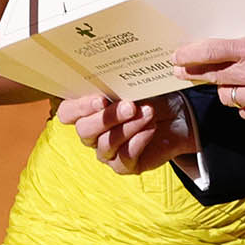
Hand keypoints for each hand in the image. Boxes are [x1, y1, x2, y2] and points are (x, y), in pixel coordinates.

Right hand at [56, 93, 198, 174]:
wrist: (176, 116)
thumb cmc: (149, 96)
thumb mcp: (134, 86)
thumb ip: (118, 86)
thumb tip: (114, 78)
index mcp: (85, 110)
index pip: (68, 113)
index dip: (80, 107)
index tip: (101, 99)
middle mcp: (91, 133)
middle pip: (85, 130)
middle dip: (107, 118)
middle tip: (130, 106)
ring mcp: (106, 151)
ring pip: (106, 144)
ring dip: (128, 127)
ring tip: (149, 112)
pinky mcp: (124, 165)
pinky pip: (124, 157)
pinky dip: (139, 141)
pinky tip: (151, 128)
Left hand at [172, 31, 244, 128]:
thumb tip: (220, 41)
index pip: (211, 52)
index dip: (188, 55)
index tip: (175, 57)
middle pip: (213, 76)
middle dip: (196, 74)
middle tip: (182, 72)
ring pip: (226, 97)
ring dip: (228, 90)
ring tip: (240, 82)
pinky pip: (244, 113)